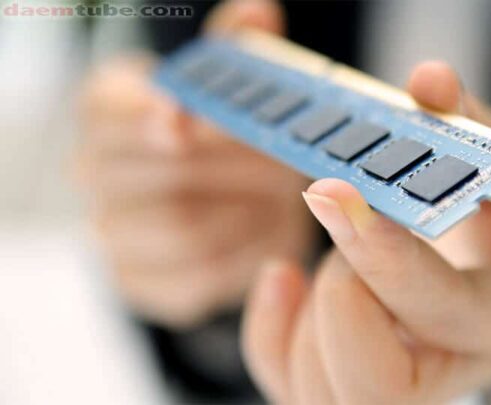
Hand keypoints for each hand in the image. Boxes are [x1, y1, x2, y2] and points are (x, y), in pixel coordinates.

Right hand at [74, 0, 314, 328]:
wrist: (220, 204)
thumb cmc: (224, 138)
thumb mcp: (228, 87)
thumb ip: (238, 49)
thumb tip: (259, 11)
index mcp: (107, 112)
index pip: (108, 111)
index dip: (143, 115)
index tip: (182, 121)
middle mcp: (96, 173)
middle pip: (160, 172)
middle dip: (236, 166)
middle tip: (285, 159)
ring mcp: (112, 234)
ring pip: (182, 229)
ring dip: (248, 212)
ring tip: (280, 196)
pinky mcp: (141, 283)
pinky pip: (196, 279)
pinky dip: (243, 257)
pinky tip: (263, 233)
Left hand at [242, 61, 490, 403]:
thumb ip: (476, 123)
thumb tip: (428, 85)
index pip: (445, 312)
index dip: (384, 258)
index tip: (336, 193)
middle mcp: (470, 367)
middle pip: (378, 389)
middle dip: (341, 298)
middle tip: (350, 226)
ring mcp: (418, 381)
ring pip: (325, 397)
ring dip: (307, 314)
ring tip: (343, 249)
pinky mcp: (371, 376)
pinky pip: (296, 384)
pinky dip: (273, 334)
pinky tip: (285, 278)